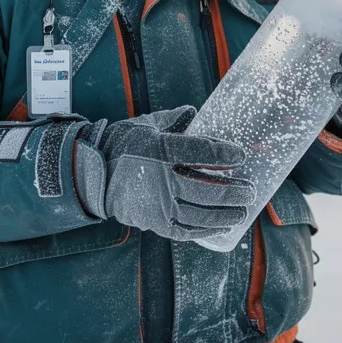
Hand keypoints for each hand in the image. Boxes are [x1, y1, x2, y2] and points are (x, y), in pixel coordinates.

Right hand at [73, 106, 256, 241]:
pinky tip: (222, 226)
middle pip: (208, 188)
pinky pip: (185, 231)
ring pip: (201, 213)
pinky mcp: (154, 222)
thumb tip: (194, 111)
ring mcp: (158, 204)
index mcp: (160, 149)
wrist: (90, 174)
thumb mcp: (146, 125)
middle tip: (251, 190)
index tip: (241, 156)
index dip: (226, 154)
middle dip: (235, 191)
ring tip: (244, 211)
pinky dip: (206, 230)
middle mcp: (162, 179)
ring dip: (227, 214)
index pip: (202, 151)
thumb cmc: (120, 145)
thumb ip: (172, 119)